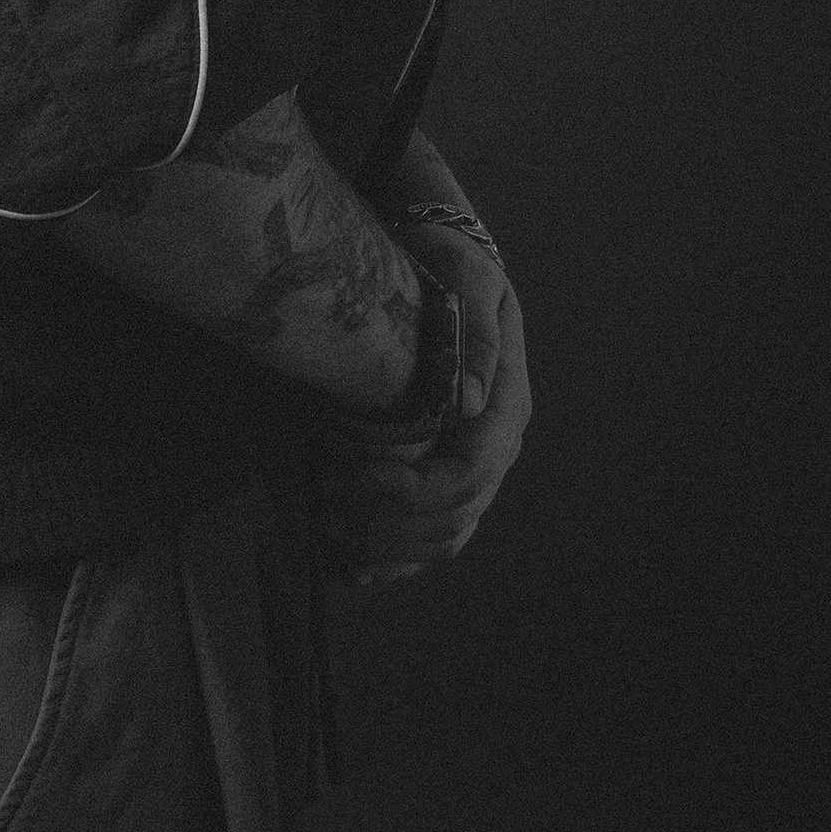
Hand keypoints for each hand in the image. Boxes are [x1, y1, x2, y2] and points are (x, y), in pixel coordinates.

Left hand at [324, 208, 530, 584]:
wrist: (443, 263)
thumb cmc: (450, 265)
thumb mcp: (467, 278)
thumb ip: (474, 336)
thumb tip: (467, 402)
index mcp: (506, 406)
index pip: (469, 472)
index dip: (410, 489)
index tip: (349, 475)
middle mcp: (497, 444)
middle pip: (456, 515)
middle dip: (388, 522)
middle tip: (324, 502)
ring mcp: (474, 464)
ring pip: (444, 535)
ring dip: (387, 546)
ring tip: (327, 528)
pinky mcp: (444, 471)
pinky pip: (429, 535)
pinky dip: (393, 559)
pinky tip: (351, 567)